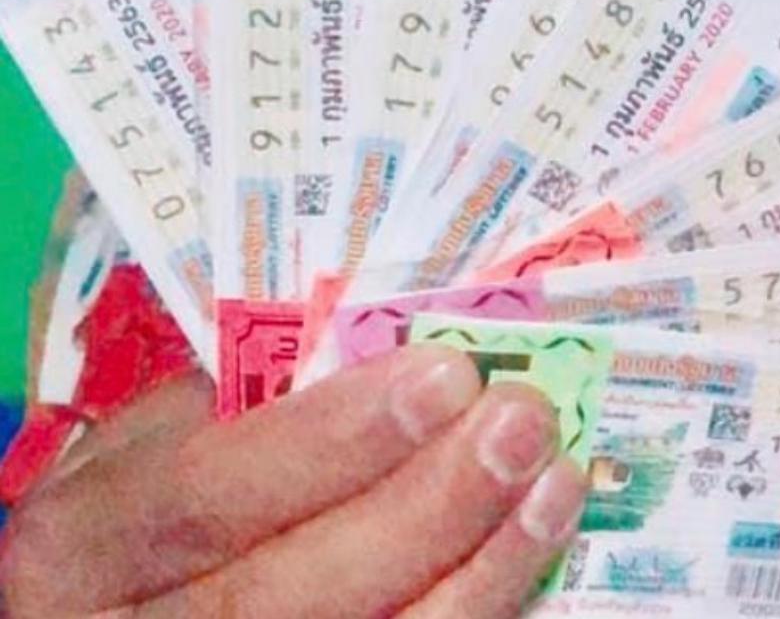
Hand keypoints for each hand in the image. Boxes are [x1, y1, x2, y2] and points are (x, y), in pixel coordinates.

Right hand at [0, 344, 585, 615]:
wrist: (122, 616)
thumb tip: (381, 337)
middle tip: (521, 420)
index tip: (443, 374)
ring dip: (476, 572)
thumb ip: (238, 402)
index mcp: (77, 546)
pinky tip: (531, 553)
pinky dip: (474, 616)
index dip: (326, 441)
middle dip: (422, 507)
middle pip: (284, 597)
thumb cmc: (144, 510)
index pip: (203, 497)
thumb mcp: (149, 447)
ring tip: (552, 481)